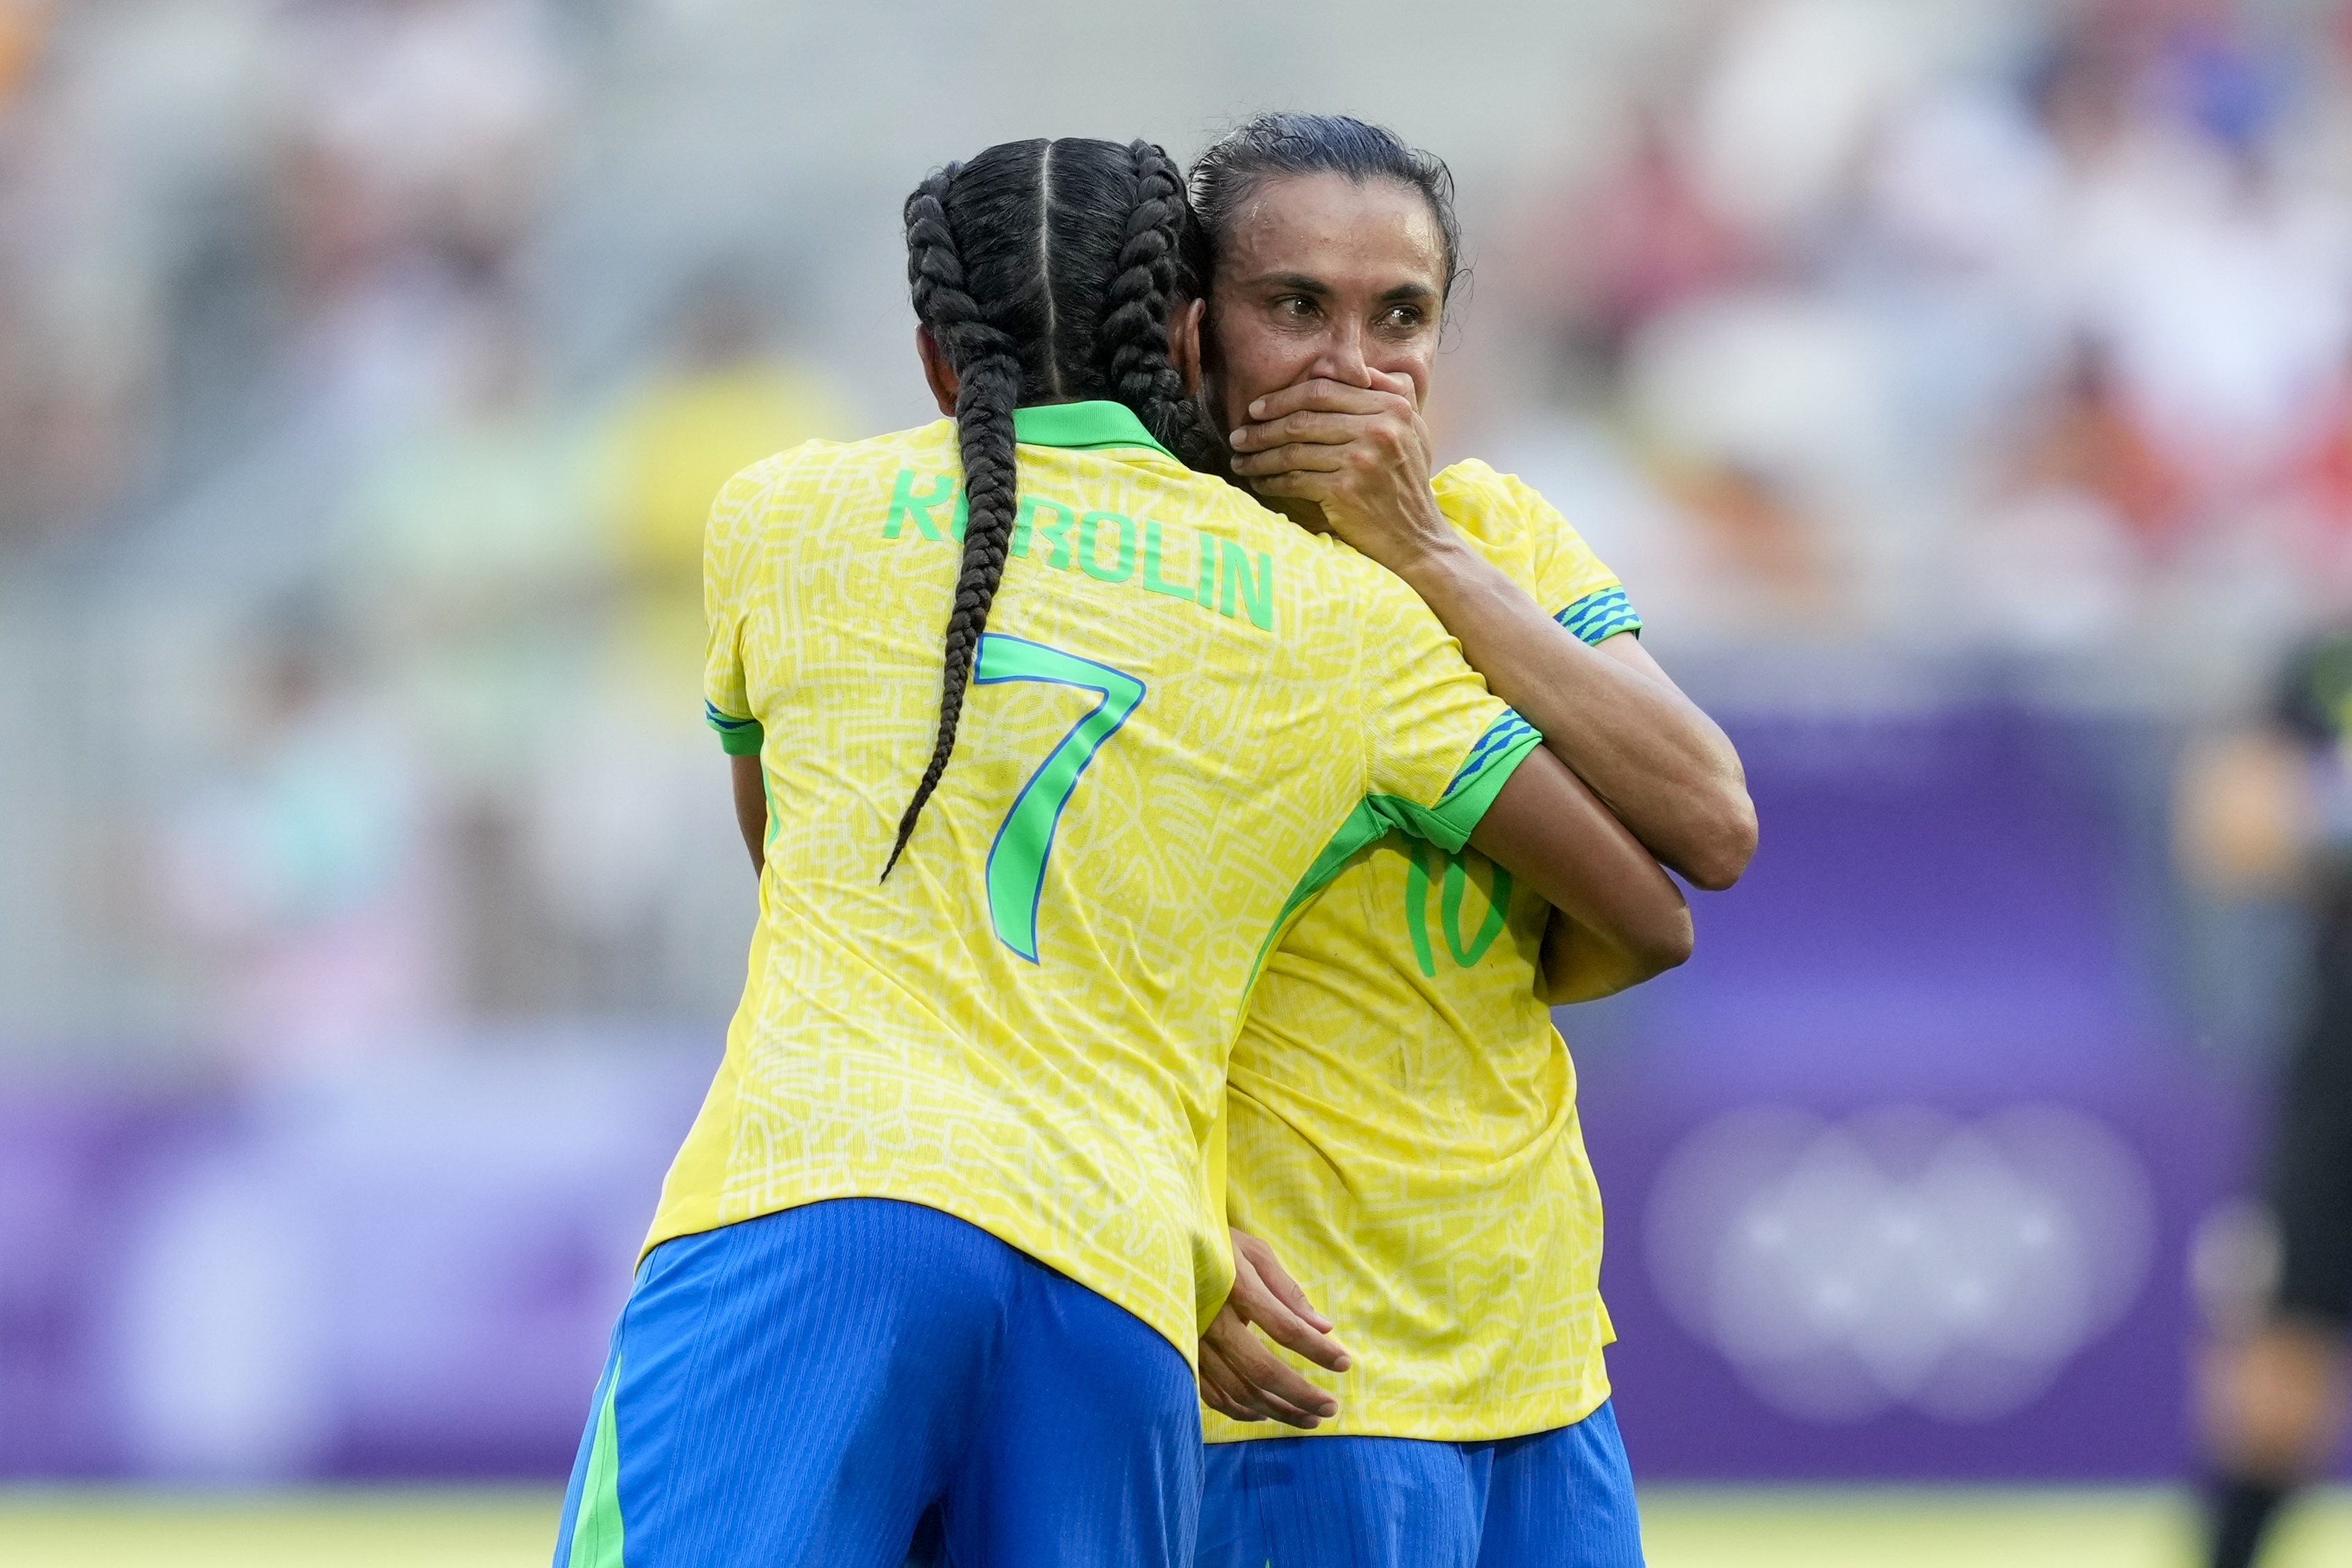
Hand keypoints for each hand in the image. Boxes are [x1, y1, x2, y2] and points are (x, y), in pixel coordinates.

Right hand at [1197, 1229, 1351, 1427]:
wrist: (1161, 1245)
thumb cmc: (1218, 1244)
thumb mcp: (1255, 1253)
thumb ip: (1288, 1291)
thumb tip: (1324, 1328)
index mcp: (1235, 1287)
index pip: (1286, 1328)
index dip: (1318, 1350)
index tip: (1344, 1363)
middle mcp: (1212, 1321)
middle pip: (1262, 1370)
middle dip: (1301, 1394)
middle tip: (1330, 1408)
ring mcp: (1194, 1343)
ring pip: (1239, 1391)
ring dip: (1278, 1410)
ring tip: (1309, 1418)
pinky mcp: (1183, 1356)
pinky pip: (1213, 1396)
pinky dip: (1242, 1411)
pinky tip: (1265, 1414)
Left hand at [1227, 372, 1454, 574]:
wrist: (1417, 538)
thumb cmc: (1405, 484)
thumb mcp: (1409, 430)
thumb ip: (1384, 394)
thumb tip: (1334, 369)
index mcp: (1393, 406)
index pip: (1324, 390)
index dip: (1284, 397)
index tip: (1257, 408)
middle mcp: (1381, 428)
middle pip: (1304, 418)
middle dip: (1263, 426)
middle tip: (1239, 434)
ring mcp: (1364, 459)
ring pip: (1294, 449)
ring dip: (1259, 455)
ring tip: (1240, 458)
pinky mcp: (1347, 490)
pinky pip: (1295, 479)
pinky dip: (1271, 481)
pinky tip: (1258, 482)